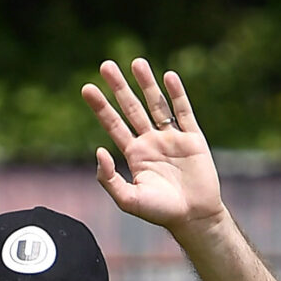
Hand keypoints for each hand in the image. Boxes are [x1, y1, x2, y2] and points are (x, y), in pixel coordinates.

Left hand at [82, 59, 222, 234]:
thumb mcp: (129, 200)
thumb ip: (109, 179)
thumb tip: (99, 151)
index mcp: (135, 154)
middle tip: (105, 65)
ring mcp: (172, 137)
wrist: (194, 217)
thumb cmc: (160, 212)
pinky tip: (168, 77)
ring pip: (156, 104)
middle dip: (119, 87)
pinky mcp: (192, 138)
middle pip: (131, 108)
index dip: (100, 107)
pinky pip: (183, 111)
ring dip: (146, 84)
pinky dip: (176, 94)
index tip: (87, 88)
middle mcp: (151, 141)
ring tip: (136, 62)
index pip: (113, 124)